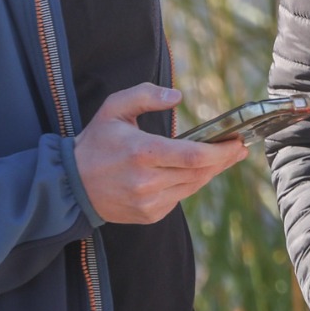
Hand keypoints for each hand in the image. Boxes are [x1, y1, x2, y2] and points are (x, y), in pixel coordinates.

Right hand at [74, 84, 246, 224]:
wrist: (71, 185)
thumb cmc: (96, 142)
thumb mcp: (114, 108)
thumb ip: (145, 95)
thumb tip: (178, 97)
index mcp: (142, 153)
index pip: (193, 156)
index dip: (221, 152)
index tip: (238, 142)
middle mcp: (147, 182)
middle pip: (199, 173)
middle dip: (223, 160)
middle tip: (238, 147)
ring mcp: (148, 202)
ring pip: (193, 186)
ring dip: (210, 172)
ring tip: (223, 157)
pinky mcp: (149, 215)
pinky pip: (180, 198)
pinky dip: (190, 183)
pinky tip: (193, 171)